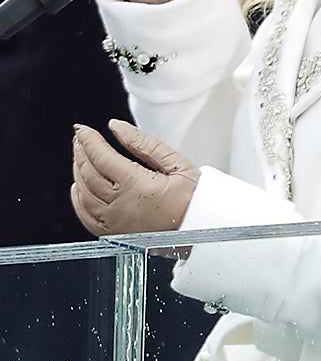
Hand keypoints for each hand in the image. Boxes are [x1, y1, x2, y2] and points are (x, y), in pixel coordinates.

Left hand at [70, 121, 199, 236]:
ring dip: (78, 171)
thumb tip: (115, 126)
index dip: (88, 140)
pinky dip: (78, 198)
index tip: (82, 128)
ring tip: (81, 156)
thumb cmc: (194, 198)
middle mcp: (120, 205)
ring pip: (83, 192)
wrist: (201, 229)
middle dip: (82, 151)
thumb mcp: (176, 163)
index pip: (101, 157)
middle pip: (88, 173)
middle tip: (82, 138)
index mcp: (137, 186)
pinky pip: (85, 215)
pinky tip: (79, 185)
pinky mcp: (113, 234)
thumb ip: (144, 143)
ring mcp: (114, 222)